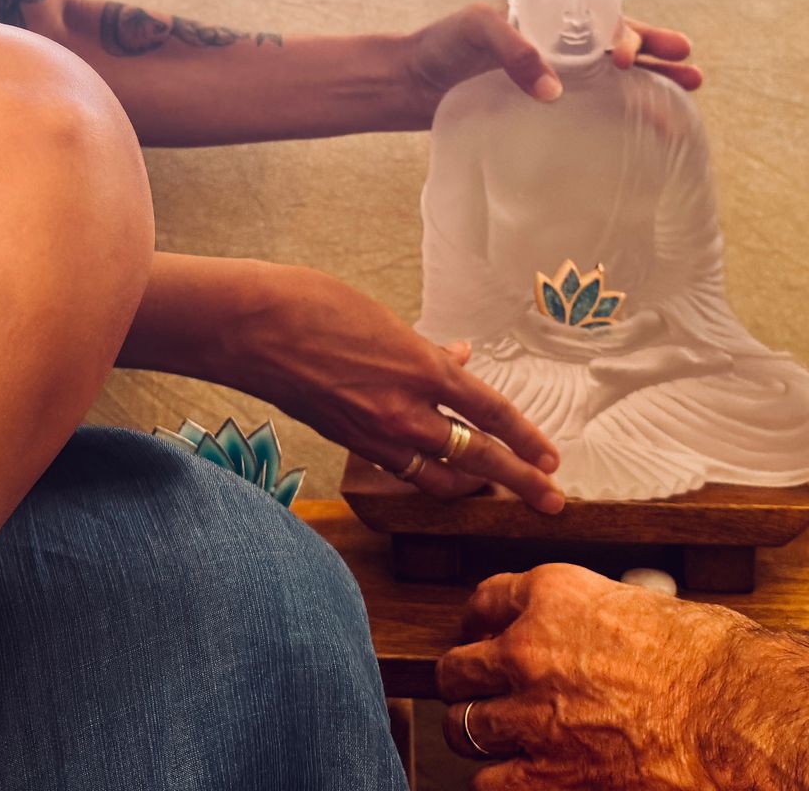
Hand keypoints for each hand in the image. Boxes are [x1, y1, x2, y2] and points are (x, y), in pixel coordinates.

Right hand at [225, 263, 567, 512]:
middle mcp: (407, 410)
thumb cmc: (317, 307)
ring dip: (473, 485)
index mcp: (423, 369)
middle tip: (553, 501)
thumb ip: (426, 349)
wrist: (255, 327)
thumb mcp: (385, 320)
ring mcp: (377, 433)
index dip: (528, 439)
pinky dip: (426, 470)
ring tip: (496, 490)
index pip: (492, 414)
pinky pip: (403, 468)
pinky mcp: (351, 443)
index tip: (552, 459)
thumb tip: (458, 359)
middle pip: (481, 459)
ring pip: (441, 476)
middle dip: (522, 482)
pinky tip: (436, 465)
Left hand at [405, 4, 700, 121]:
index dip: (621, 31)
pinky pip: (594, 107)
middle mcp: (559, 43)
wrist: (410, 84)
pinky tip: (647, 127)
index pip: (599, 16)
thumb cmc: (441, 46)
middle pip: (619, 42)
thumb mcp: (474, 30)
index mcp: (549, 15)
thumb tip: (554, 91)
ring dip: (652, 78)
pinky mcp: (546, 108)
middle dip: (656, 49)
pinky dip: (623, 113)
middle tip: (689, 63)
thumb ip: (513, 50)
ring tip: (691, 87)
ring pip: (616, 74)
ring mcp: (556, 75)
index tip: (624, 55)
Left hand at [436, 563, 746, 787]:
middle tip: (481, 693)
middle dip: (468, 683)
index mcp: (554, 594)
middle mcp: (528, 649)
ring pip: (462, 726)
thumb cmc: (714, 665)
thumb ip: (597, 621)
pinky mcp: (546, 776)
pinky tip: (520, 778)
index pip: (485, 600)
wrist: (741, 721)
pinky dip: (501, 783)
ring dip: (479, 734)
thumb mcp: (646, 609)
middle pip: (458, 666)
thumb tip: (590, 637)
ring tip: (495, 740)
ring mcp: (531, 714)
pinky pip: (489, 783)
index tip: (484, 636)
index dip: (482, 623)